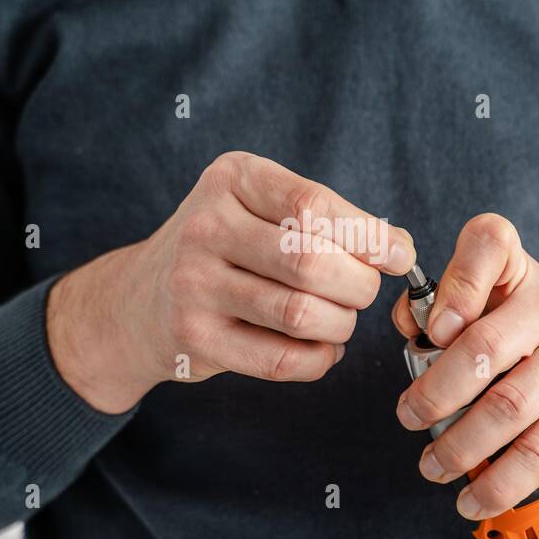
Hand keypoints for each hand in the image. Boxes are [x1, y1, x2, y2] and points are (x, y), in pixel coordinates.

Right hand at [49, 151, 415, 412]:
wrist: (139, 301)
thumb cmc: (224, 249)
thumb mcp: (260, 208)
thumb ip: (327, 220)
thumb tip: (399, 248)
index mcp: (232, 179)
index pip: (313, 204)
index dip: (369, 235)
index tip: (399, 256)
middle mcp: (206, 226)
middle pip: (310, 261)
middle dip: (358, 285)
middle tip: (361, 293)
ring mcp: (195, 284)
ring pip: (300, 313)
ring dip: (340, 325)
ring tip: (337, 320)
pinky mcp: (195, 337)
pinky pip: (282, 359)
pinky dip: (319, 359)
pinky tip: (319, 348)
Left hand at [392, 213, 538, 519]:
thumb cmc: (534, 341)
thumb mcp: (493, 310)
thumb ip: (441, 310)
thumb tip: (409, 326)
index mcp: (519, 270)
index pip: (491, 243)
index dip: (456, 283)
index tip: (430, 328)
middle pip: (485, 345)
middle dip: (436, 392)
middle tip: (409, 418)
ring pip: (509, 405)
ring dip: (460, 444)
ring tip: (432, 464)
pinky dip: (500, 482)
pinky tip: (473, 497)